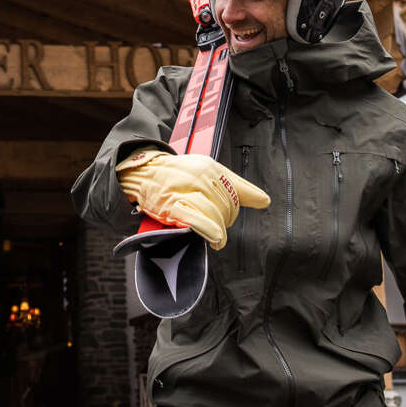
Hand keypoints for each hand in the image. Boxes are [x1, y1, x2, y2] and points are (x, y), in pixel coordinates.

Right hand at [116, 148, 270, 249]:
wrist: (142, 172)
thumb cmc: (175, 174)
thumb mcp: (205, 170)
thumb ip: (234, 185)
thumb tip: (264, 200)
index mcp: (211, 168)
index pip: (238, 189)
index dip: (248, 199)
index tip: (260, 202)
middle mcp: (201, 177)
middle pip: (228, 206)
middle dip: (227, 219)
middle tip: (220, 224)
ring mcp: (187, 190)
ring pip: (217, 215)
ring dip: (220, 230)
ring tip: (218, 238)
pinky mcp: (174, 206)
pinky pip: (200, 220)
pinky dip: (211, 231)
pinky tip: (216, 239)